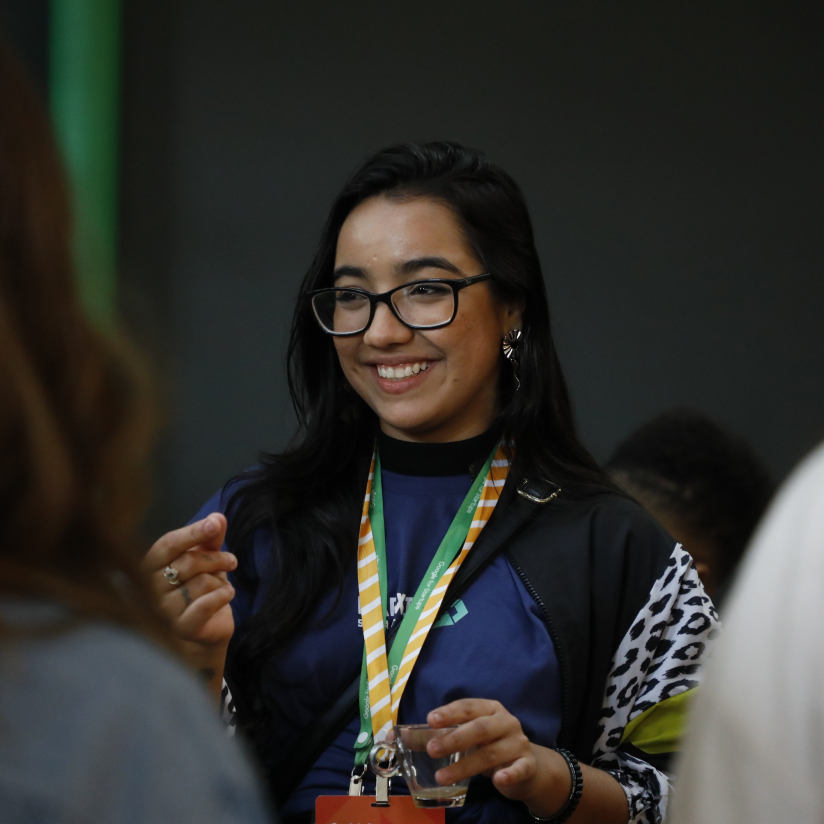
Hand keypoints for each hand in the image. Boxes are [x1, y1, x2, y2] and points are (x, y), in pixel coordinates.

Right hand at [141, 514, 236, 652]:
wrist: (207, 625)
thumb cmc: (200, 586)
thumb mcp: (206, 556)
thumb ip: (210, 536)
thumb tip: (217, 517)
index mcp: (151, 566)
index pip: (168, 544)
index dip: (192, 532)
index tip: (215, 523)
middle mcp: (151, 589)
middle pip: (188, 562)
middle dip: (217, 559)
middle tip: (231, 561)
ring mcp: (164, 610)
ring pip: (202, 583)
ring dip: (220, 581)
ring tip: (221, 585)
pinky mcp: (182, 628)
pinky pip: (207, 605)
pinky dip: (223, 595)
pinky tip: (227, 594)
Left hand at [426, 699, 571, 816]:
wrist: (528, 768)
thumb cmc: (491, 746)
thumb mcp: (467, 738)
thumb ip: (437, 736)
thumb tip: (400, 737)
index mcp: (490, 709)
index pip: (468, 707)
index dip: (450, 712)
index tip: (430, 720)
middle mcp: (506, 721)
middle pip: (479, 728)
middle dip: (454, 738)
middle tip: (432, 750)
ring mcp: (518, 743)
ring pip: (491, 753)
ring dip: (465, 766)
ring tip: (442, 777)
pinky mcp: (528, 765)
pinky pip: (519, 769)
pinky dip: (509, 774)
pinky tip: (498, 780)